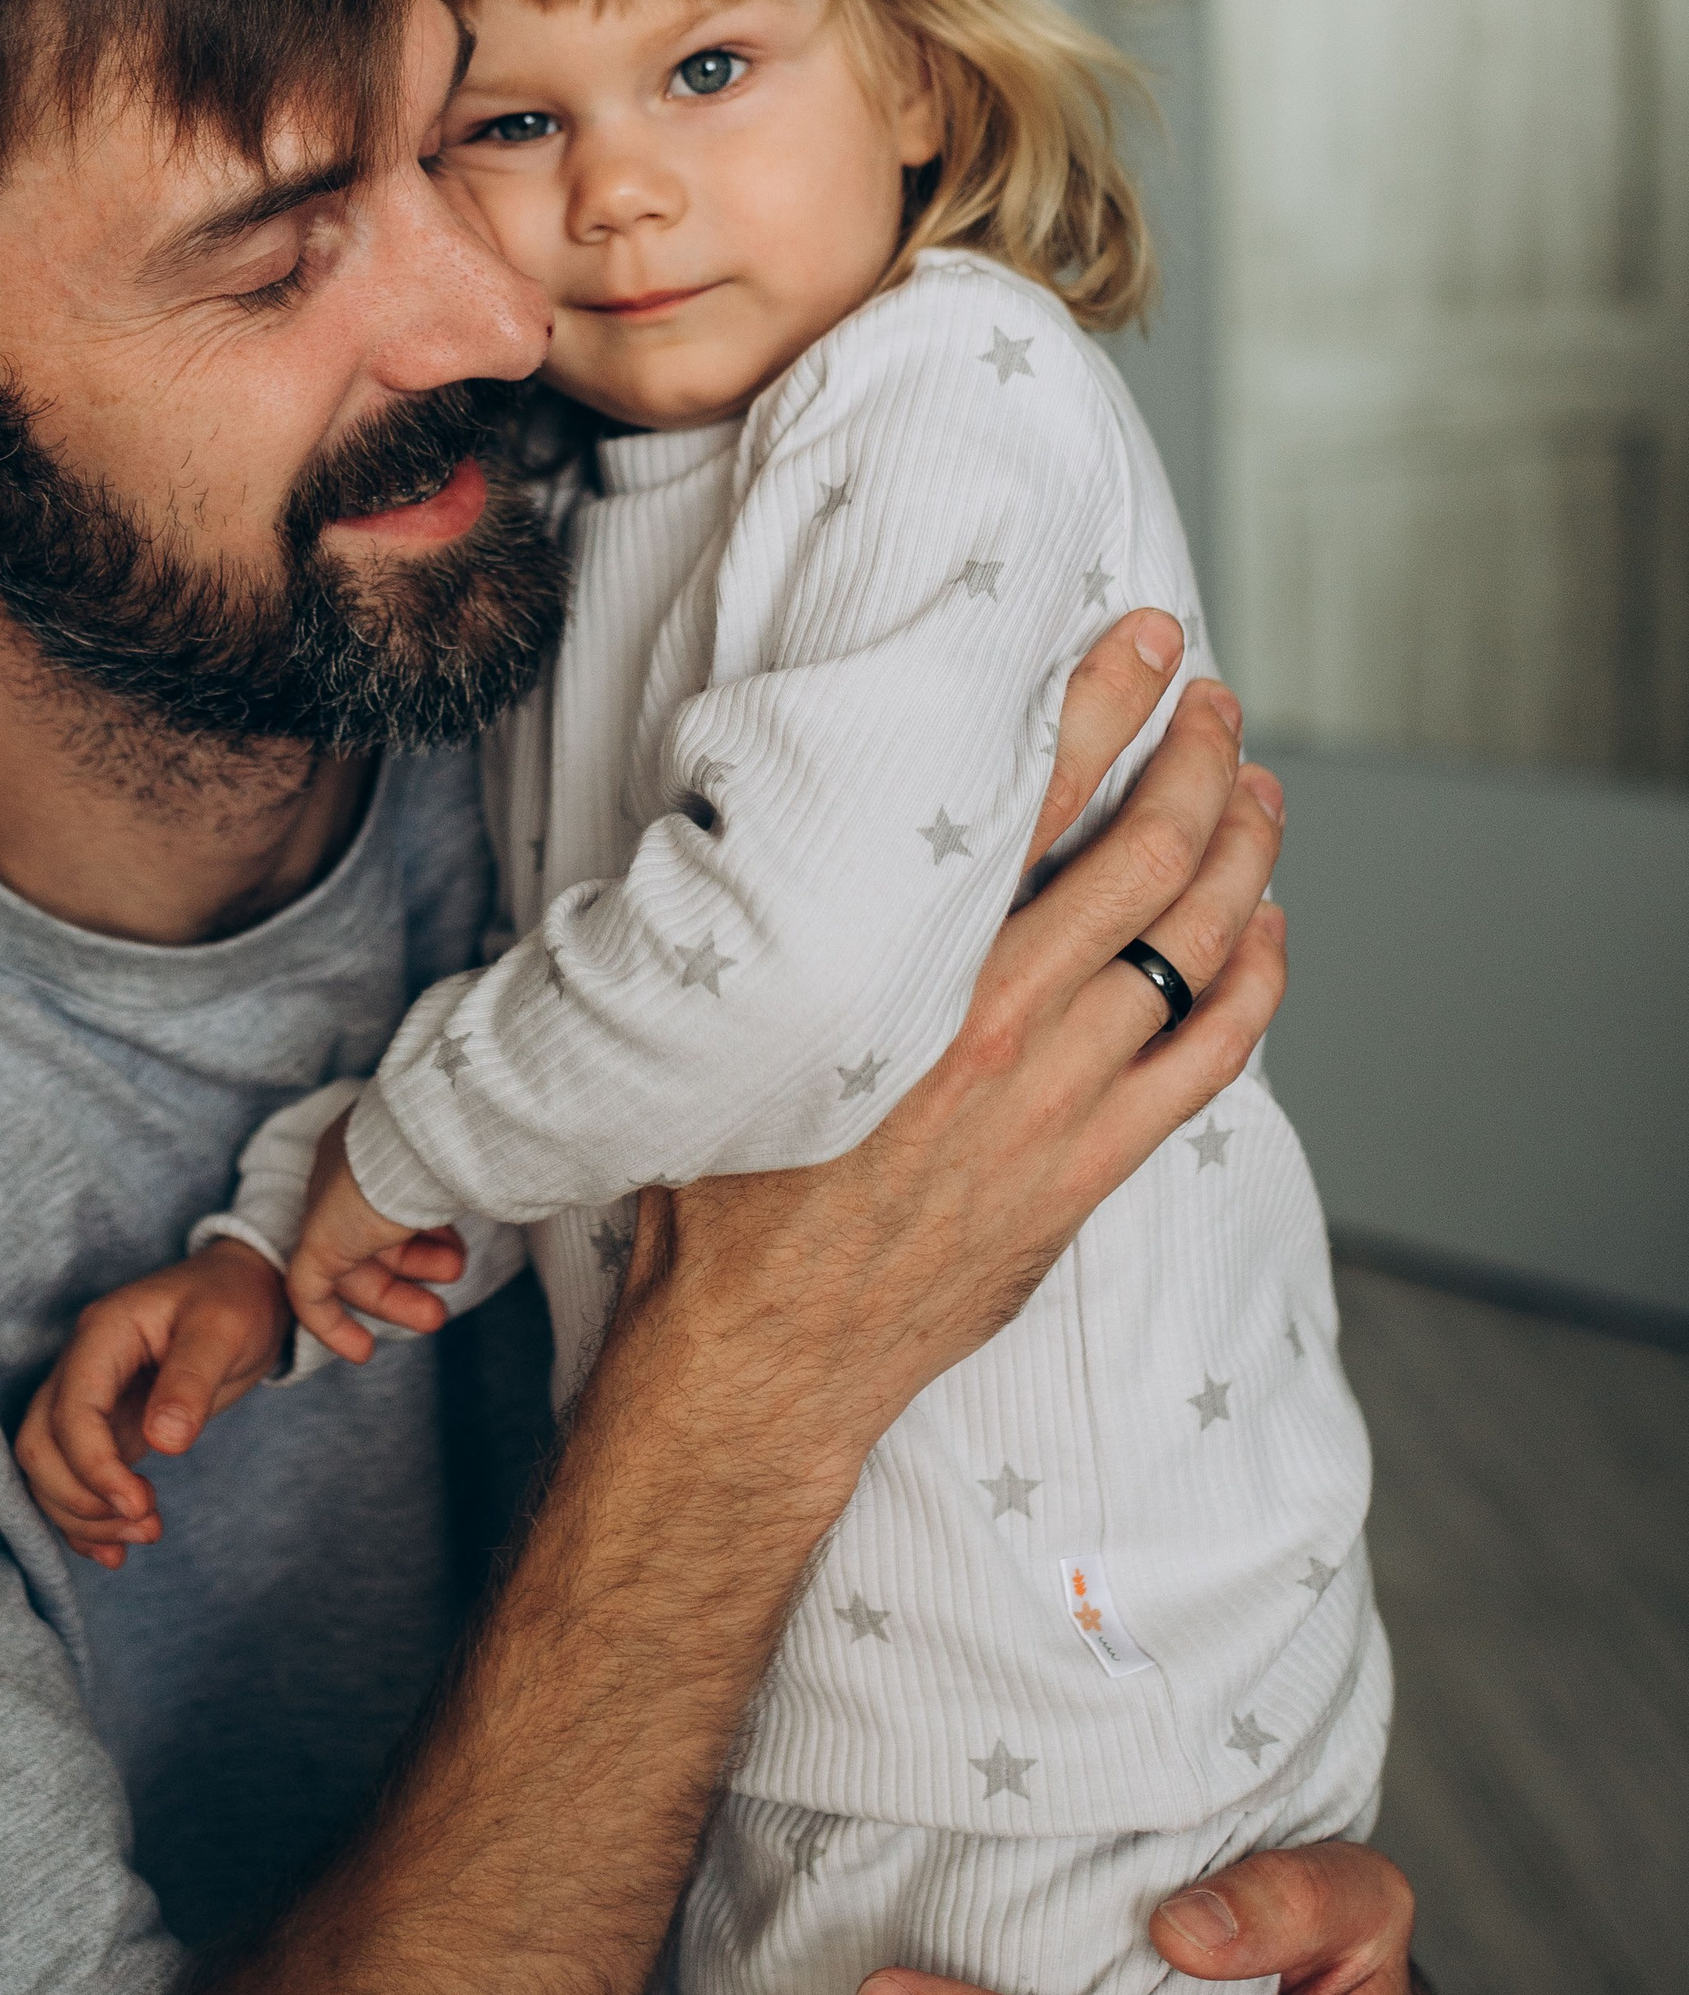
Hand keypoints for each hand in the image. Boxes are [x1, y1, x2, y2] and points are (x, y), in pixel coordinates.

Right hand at [13, 1243, 292, 1569]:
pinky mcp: (107, 1425)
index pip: (70, 1412)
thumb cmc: (234, 1299)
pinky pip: (72, 1475)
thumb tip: (163, 1443)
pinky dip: (83, 1516)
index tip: (140, 1506)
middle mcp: (82, 1366)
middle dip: (80, 1498)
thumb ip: (191, 1382)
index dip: (94, 1467)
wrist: (245, 1289)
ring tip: (144, 1535)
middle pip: (40, 1445)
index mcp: (102, 1334)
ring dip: (81, 1514)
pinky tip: (115, 1547)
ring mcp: (89, 1397)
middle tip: (145, 1525)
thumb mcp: (223, 1329)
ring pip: (47, 1467)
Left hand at [285, 1110, 468, 1365]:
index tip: (454, 1252)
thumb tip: (500, 1186)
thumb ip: (460, 1185)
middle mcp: (343, 1172)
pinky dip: (330, 1324)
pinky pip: (310, 1292)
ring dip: (399, 1296)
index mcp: (372, 1147)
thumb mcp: (459, 1167)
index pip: (387, 1201)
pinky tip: (361, 1352)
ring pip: (353, 1267)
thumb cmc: (456, 1144)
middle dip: (418, 1267)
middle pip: (373, 1236)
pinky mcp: (315, 1241)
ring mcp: (325, 1206)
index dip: (424, 1233)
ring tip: (437, 1315)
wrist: (432, 1137)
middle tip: (455, 1278)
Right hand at [618, 626, 1287, 1514]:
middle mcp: (1002, 1018)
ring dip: (1243, 855)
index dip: (1104, 702)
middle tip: (1216, 705)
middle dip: (1200, 761)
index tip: (1150, 642)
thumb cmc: (727, 1186)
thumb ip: (788, 923)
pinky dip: (1254, 985)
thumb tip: (794, 817)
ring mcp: (1062, 1099)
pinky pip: (1209, 1060)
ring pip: (1195, 946)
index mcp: (912, 962)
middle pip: (1145, 855)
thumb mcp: (738, 1021)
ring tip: (1260, 792)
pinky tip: (1267, 934)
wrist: (763, 1352)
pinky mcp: (1089, 1170)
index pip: (1035, 795)